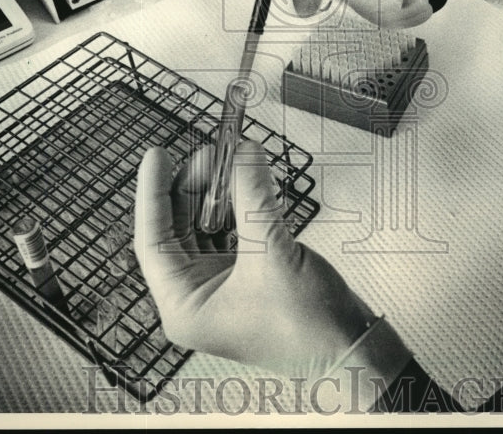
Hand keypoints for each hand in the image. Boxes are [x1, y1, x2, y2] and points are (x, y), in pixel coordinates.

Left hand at [133, 142, 375, 377]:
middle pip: (177, 230)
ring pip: (203, 229)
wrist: (350, 349)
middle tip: (209, 153)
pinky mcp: (244, 278)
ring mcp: (220, 287)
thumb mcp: (271, 251)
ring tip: (227, 162)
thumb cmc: (307, 325)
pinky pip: (229, 234)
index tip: (156, 156)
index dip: (153, 193)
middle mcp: (195, 298)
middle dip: (193, 188)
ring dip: (216, 196)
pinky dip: (236, 208)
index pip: (152, 239)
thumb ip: (253, 196)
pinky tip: (245, 186)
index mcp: (183, 306)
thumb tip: (243, 153)